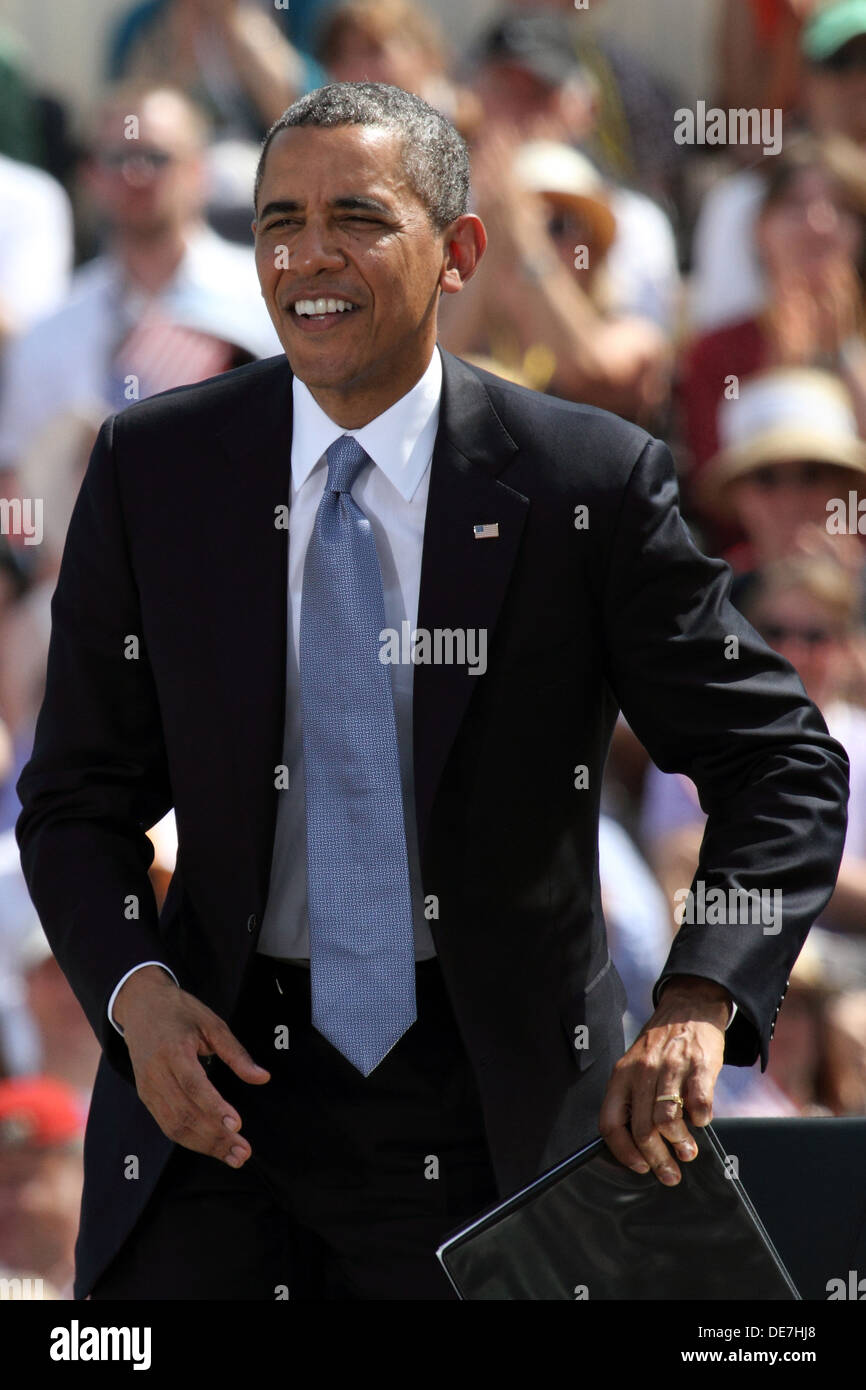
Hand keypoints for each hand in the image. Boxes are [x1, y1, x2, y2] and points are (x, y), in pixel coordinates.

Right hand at [113, 965, 269, 1167]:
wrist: (141, 1005)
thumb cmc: (181, 1012)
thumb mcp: (212, 1023)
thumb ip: (236, 1053)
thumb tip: (263, 1078)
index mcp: (172, 1050)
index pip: (193, 1085)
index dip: (214, 1107)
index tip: (237, 1125)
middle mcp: (156, 1073)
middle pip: (184, 1113)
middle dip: (215, 1137)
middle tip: (243, 1153)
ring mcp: (147, 1088)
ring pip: (174, 1126)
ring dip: (205, 1145)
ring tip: (233, 1156)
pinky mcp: (146, 1096)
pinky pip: (167, 1125)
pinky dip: (190, 1140)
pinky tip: (212, 1146)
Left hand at [599, 974, 729, 1184]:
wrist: (690, 1006)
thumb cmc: (661, 1043)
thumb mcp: (636, 1064)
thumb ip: (633, 1097)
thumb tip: (640, 1145)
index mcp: (622, 1074)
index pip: (610, 1122)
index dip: (623, 1151)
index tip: (638, 1166)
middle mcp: (642, 1071)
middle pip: (642, 1128)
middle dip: (657, 1159)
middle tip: (670, 1174)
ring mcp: (671, 1067)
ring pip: (667, 1121)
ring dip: (679, 1144)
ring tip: (687, 1152)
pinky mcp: (699, 1065)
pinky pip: (699, 1104)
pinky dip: (702, 1119)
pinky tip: (702, 1120)